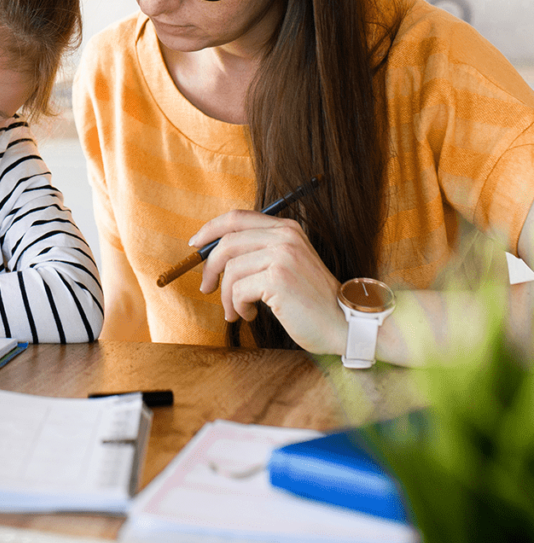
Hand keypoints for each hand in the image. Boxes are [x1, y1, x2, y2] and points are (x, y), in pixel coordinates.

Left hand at [193, 211, 345, 354]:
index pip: (237, 217)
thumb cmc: (312, 301)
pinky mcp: (278, 278)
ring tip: (237, 311)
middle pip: (226, 242)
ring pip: (230, 270)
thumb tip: (214, 253)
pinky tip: (250, 315)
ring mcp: (282, 256)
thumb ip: (260, 252)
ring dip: (226, 296)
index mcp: (286, 229)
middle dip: (209, 267)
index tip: (195, 245)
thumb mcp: (289, 264)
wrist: (346, 324)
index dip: (210, 229)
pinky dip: (237, 306)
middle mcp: (284, 237)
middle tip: (206, 288)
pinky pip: (237, 290)